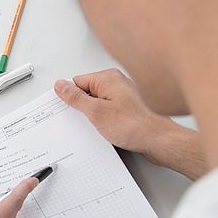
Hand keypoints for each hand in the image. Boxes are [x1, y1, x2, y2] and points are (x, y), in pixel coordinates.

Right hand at [55, 69, 171, 155]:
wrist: (156, 140)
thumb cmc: (133, 125)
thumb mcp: (95, 112)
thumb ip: (75, 98)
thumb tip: (60, 86)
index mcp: (108, 78)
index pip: (77, 82)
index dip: (70, 98)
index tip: (67, 110)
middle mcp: (116, 83)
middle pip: (86, 92)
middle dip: (82, 108)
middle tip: (87, 120)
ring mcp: (121, 95)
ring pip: (95, 103)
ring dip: (92, 116)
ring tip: (101, 125)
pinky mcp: (125, 107)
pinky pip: (105, 110)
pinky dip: (102, 120)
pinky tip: (107, 129)